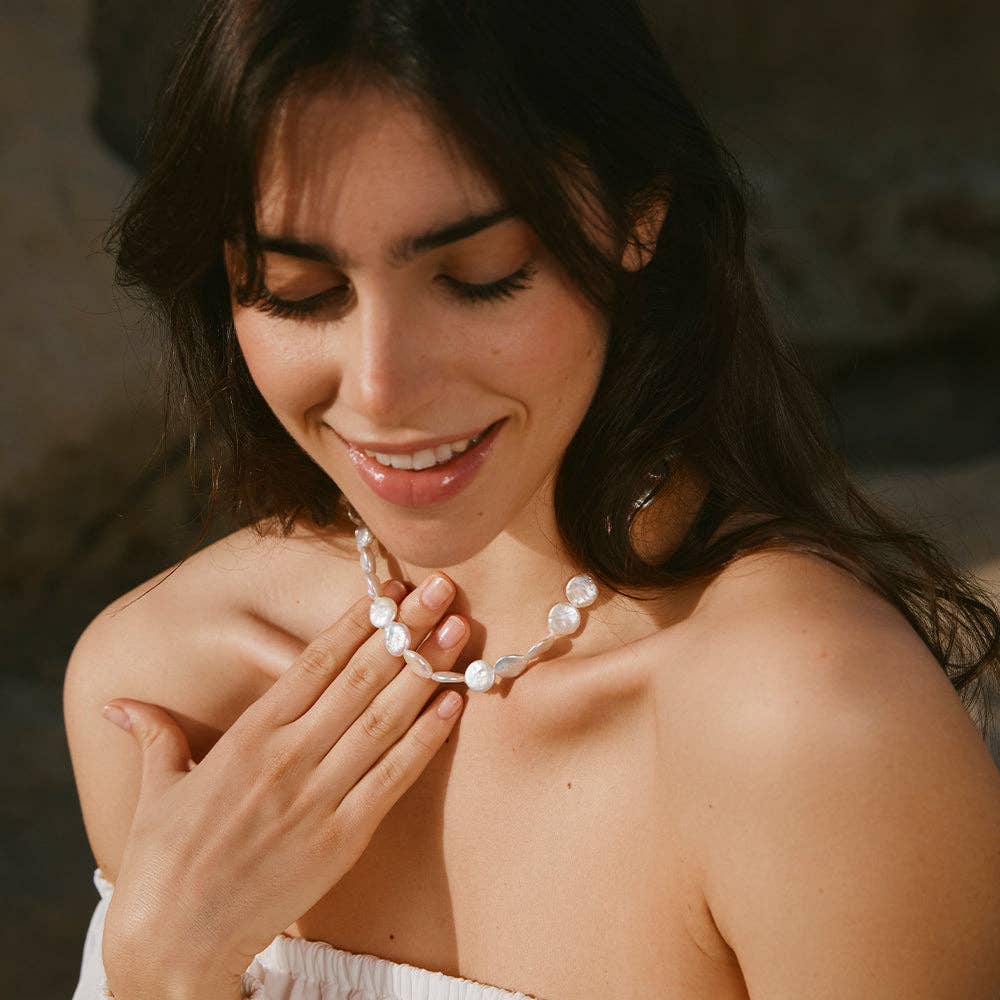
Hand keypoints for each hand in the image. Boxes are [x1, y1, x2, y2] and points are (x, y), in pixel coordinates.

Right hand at [100, 574, 467, 994]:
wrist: (174, 944)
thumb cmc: (163, 863)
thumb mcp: (158, 789)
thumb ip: (155, 734)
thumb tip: (120, 702)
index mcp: (248, 737)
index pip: (314, 664)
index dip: (356, 623)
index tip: (390, 589)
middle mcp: (288, 758)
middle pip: (359, 680)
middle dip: (405, 631)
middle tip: (441, 589)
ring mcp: (318, 798)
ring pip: (383, 721)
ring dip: (426, 673)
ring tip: (458, 632)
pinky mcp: (341, 839)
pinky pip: (392, 779)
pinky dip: (426, 740)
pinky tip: (452, 704)